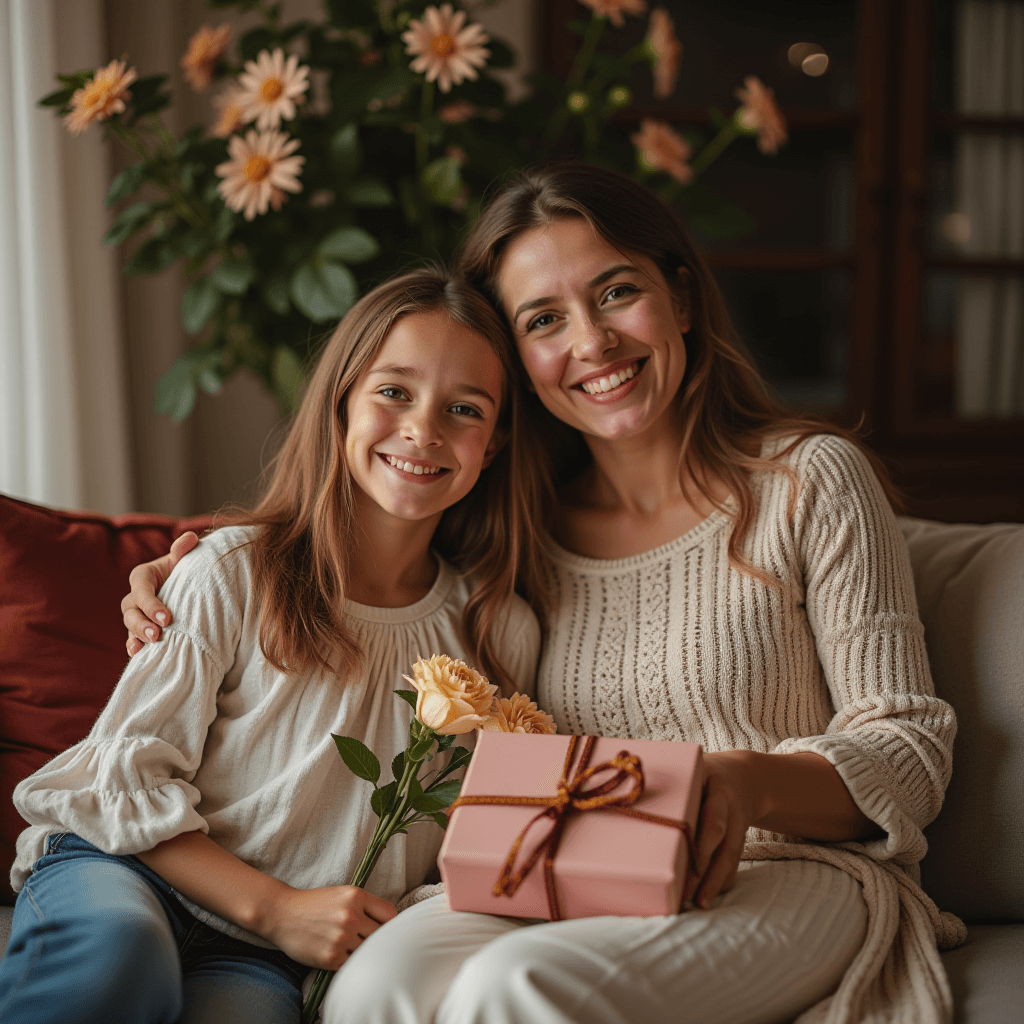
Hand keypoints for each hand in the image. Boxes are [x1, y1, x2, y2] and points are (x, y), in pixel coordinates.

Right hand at [122, 531, 198, 655]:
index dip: (151, 604)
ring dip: (138, 636)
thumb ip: (183, 550)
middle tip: (157, 635)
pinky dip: (133, 646)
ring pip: (130, 625)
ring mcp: (136, 613)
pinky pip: (132, 638)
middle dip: (142, 624)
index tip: (166, 618)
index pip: (141, 589)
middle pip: (131, 610)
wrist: (190, 588)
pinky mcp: (140, 628)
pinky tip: (138, 654)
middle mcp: (135, 596)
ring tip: (151, 645)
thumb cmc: (186, 571)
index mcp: (143, 576)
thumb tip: (190, 537)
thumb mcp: (184, 560)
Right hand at [262, 884, 396, 969]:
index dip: (389, 923)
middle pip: (381, 935)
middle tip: (365, 939)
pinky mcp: (331, 957)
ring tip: (350, 946)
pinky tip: (340, 954)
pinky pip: (352, 964)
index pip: (390, 915)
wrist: (282, 914)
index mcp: (356, 896)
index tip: (383, 928)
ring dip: (362, 951)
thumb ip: (366, 906)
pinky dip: (349, 961)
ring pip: (367, 951)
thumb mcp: (343, 894)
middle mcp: (351, 916)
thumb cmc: (315, 904)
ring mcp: (341, 937)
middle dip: (375, 938)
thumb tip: (390, 924)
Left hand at [682, 750, 757, 910]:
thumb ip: (669, 779)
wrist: (744, 777)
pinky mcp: (739, 841)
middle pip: (722, 844)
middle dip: (704, 872)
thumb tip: (624, 793)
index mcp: (717, 789)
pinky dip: (721, 883)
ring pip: (730, 858)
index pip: (713, 819)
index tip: (690, 865)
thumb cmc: (703, 773)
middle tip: (683, 895)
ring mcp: (738, 827)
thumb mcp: (691, 766)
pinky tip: (705, 898)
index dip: (703, 845)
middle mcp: (731, 810)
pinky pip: (733, 865)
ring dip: (714, 883)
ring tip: (697, 904)